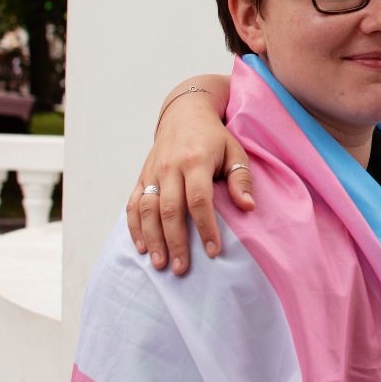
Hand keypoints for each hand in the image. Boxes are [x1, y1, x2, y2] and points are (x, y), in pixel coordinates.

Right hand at [124, 81, 252, 273]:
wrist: (185, 113)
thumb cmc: (215, 137)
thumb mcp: (235, 150)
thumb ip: (240, 179)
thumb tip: (248, 207)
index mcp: (195, 160)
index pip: (198, 199)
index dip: (205, 226)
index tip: (213, 251)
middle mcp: (170, 167)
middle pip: (169, 209)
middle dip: (175, 241)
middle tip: (181, 269)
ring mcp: (152, 172)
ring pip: (146, 209)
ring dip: (152, 239)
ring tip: (160, 264)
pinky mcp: (142, 176)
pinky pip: (132, 203)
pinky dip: (134, 227)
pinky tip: (141, 247)